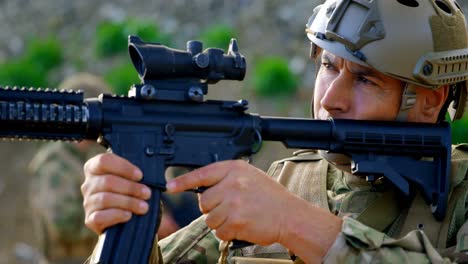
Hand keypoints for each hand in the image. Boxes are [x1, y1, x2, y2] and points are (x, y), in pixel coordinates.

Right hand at [81, 153, 150, 233]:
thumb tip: (161, 180)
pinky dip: (117, 215)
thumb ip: (141, 175)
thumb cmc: (129, 192)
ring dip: (128, 202)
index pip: (104, 161)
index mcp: (95, 168)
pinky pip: (101, 216)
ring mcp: (88, 202)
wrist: (125, 217)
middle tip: (147, 193)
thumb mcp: (133, 179)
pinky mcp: (90, 219)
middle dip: (131, 188)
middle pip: (108, 181)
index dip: (124, 167)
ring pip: (106, 199)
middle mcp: (88, 184)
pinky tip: (128, 215)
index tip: (140, 176)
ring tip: (144, 207)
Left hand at [166, 160, 295, 245]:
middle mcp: (233, 183)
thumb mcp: (250, 176)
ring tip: (238, 216)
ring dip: (220, 222)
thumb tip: (203, 187)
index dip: (183, 182)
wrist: (290, 215)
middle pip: (203, 201)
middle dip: (212, 208)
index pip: (202, 174)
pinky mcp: (236, 220)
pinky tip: (241, 225)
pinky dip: (227, 233)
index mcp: (235, 169)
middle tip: (230, 208)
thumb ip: (227, 178)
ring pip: (209, 218)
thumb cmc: (271, 197)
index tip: (170, 187)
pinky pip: (219, 231)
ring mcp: (234, 202)